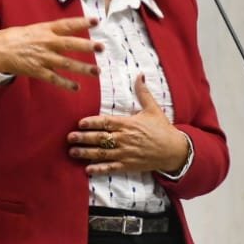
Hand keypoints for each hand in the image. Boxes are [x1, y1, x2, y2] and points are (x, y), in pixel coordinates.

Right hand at [0, 16, 101, 90]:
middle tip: (101, 47)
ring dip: (83, 68)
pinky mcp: (37, 71)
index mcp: (46, 30)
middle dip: (86, 46)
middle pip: (69, 44)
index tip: (97, 21)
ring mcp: (42, 58)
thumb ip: (52, 31)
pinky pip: (54, 78)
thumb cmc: (17, 38)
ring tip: (97, 71)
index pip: (66, 24)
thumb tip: (70, 30)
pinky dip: (66, 83)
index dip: (82, 22)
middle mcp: (46, 43)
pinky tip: (77, 87)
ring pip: (66, 63)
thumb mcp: (35, 29)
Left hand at [66, 74, 188, 174]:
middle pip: (100, 138)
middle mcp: (125, 139)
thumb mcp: (153, 109)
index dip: (92, 123)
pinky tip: (87, 169)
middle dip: (83, 138)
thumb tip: (140, 75)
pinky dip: (99, 169)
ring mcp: (126, 153)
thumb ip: (143, 93)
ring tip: (72, 152)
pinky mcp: (129, 165)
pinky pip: (111, 168)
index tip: (79, 123)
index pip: (106, 122)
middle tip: (69, 137)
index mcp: (129, 124)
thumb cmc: (162, 129)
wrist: (175, 150)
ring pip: (102, 153)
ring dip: (86, 153)